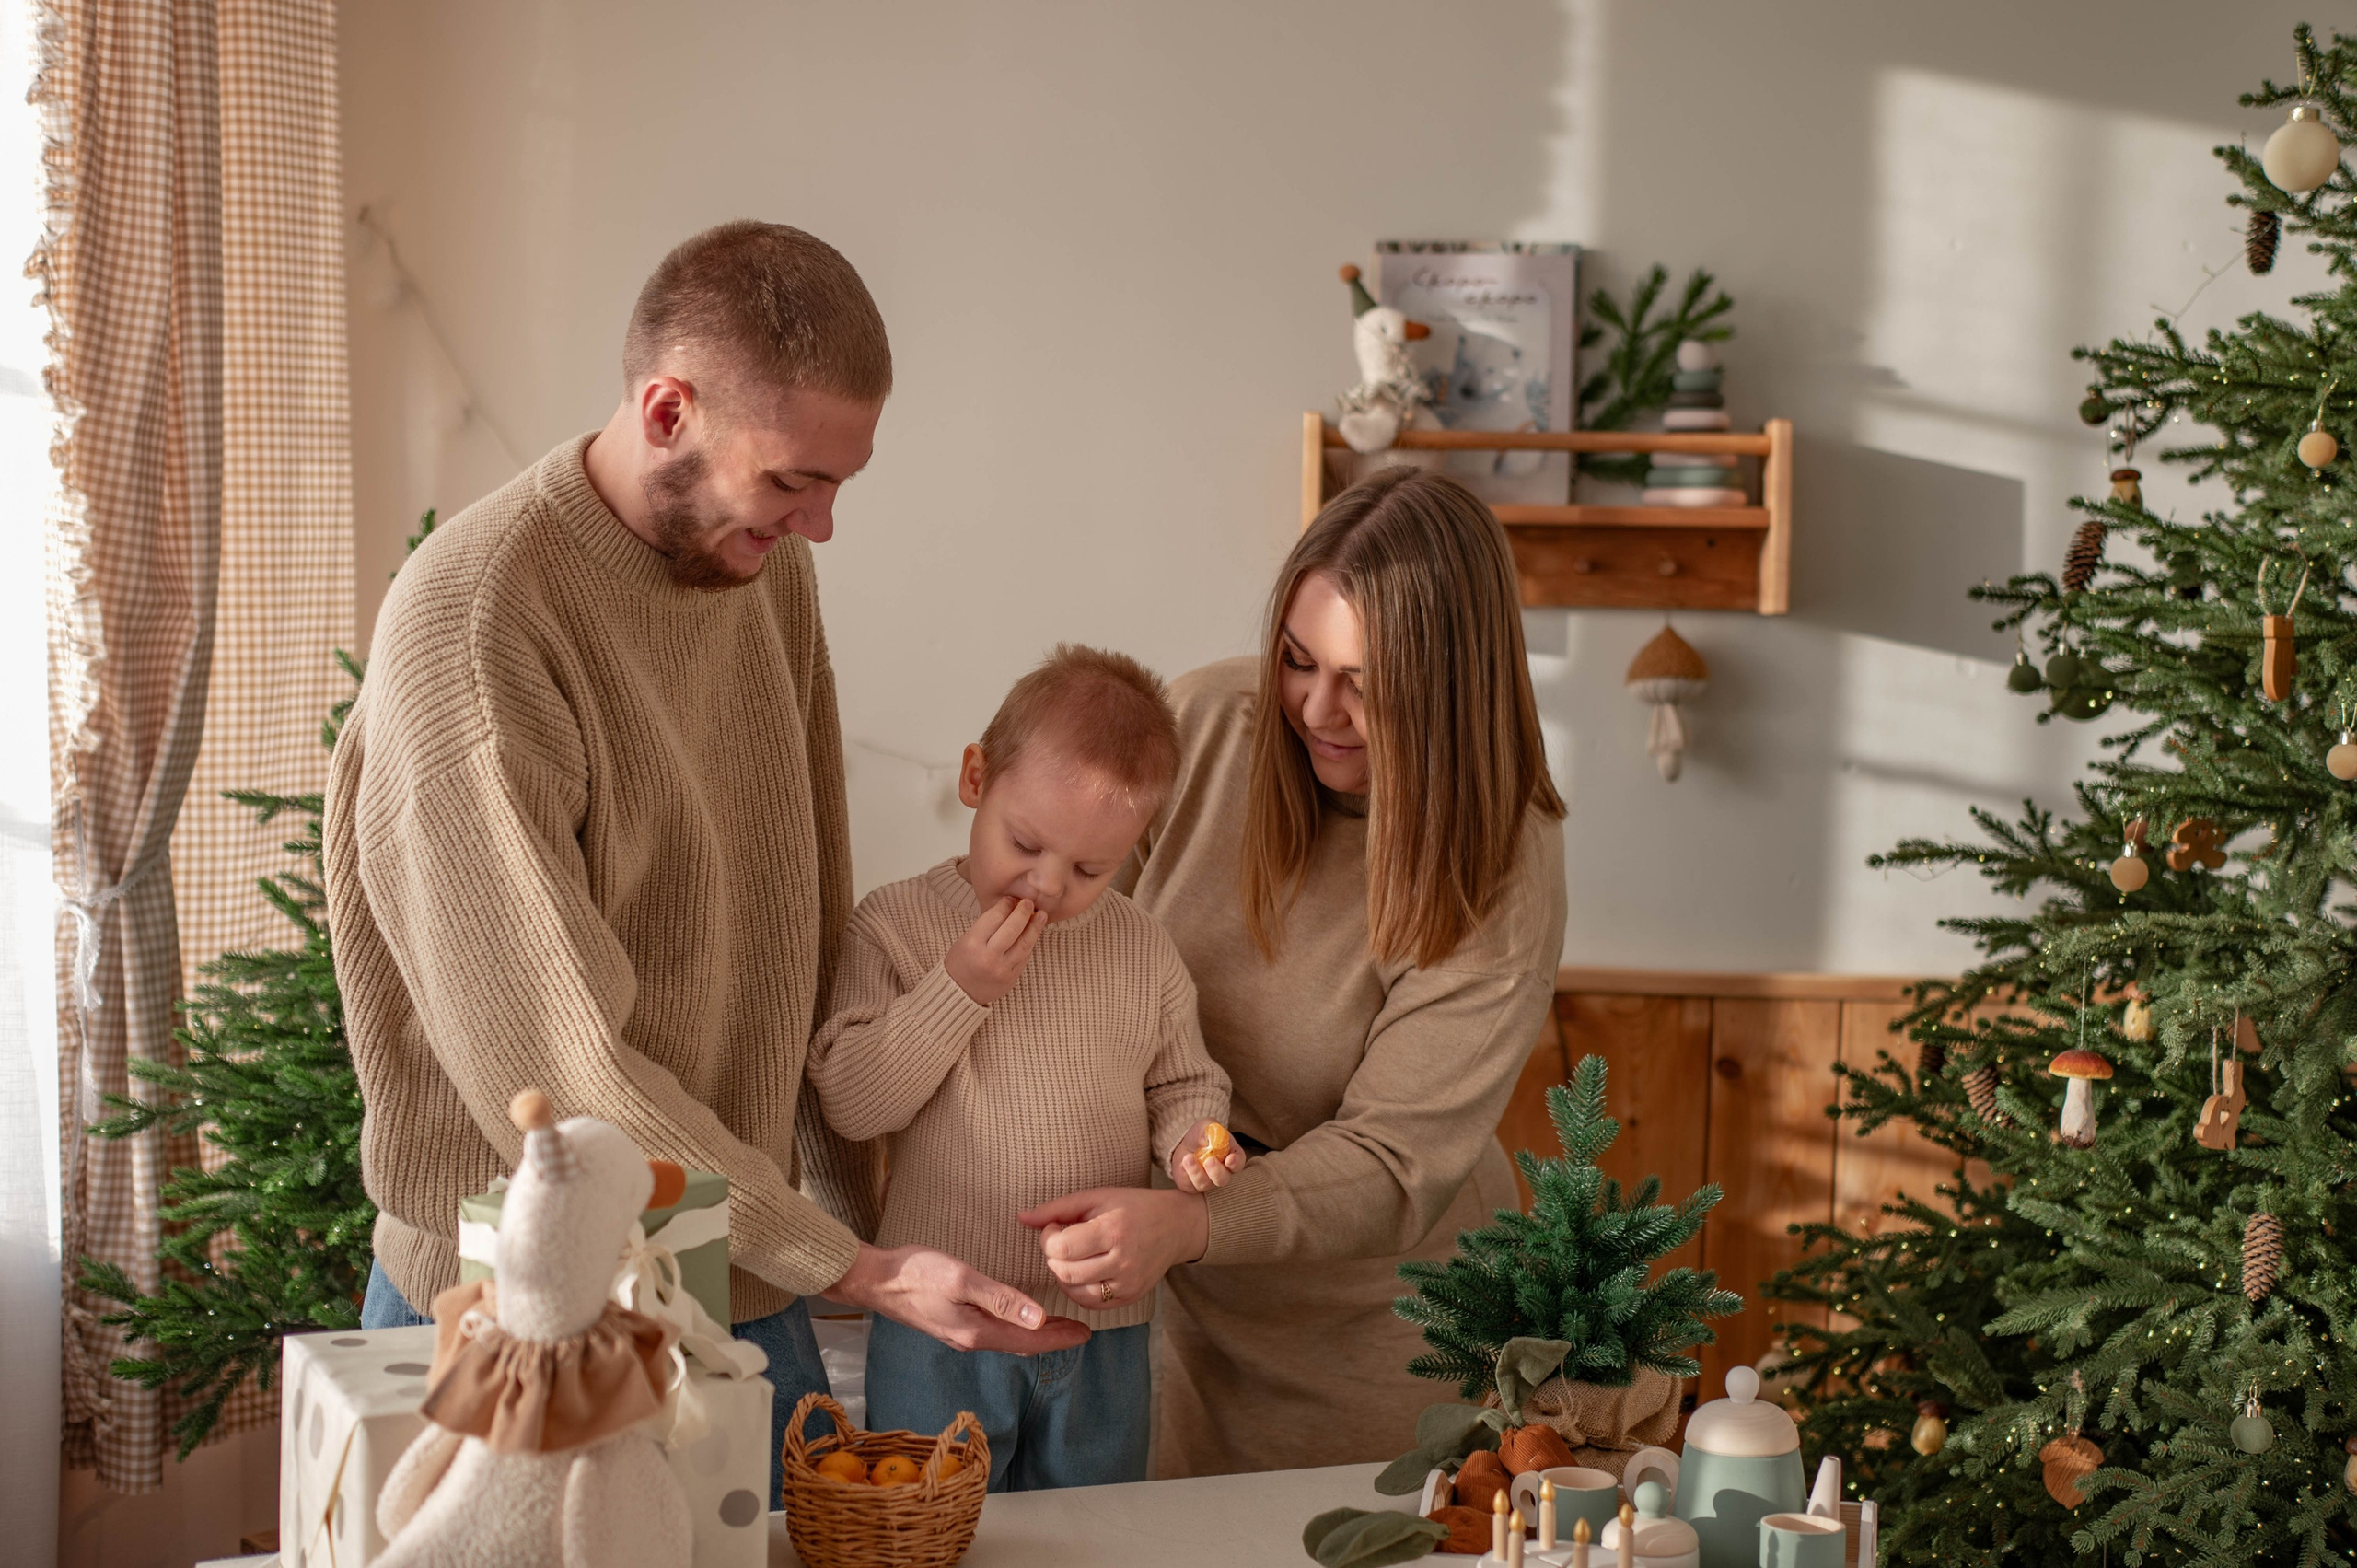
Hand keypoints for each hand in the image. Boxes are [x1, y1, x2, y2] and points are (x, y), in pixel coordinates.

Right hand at [825, 1243, 1090, 1354]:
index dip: (1059, 1338)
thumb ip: (1001, 1299)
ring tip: (1057, 1327)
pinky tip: (1018, 1318)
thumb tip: (1038, 1319)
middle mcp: (971, 1339)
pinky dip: (1015, 1327)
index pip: (1029, 1340)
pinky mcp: (952, 1323)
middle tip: (1080, 1332)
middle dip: (1052, 1339)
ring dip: (1035, 1335)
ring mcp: (960, 1333)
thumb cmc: (917, 1274)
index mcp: (977, 1332)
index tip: (1086, 1334)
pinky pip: (994, 1331)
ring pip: (1008, 1339)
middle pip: (1021, 1344)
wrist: (876, 1280)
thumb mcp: (962, 1280)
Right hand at [943, 896, 1045, 1005]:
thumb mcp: (966, 939)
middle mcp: (988, 957)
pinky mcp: (1011, 978)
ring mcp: (1002, 970)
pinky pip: (1024, 957)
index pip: (994, 918)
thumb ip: (986, 925)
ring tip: (1041, 915)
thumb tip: (1009, 907)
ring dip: (1035, 927)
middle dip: (1023, 912)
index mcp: (973, 944)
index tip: (1011, 899)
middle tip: (1029, 903)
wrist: (959, 992)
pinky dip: (1030, 943)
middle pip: (1012, 929)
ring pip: (1024, 944)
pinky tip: (1034, 933)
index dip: (1005, 905)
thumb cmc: (960, 961)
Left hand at [1018, 1186, 1208, 1310]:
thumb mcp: (1097, 1197)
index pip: (1061, 1248)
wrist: (1176, 1227)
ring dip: (1063, 1274)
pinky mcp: (1130, 1297)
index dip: (1048, 1238)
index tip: (1055, 1227)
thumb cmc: (1134, 1207)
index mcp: (1113, 1230)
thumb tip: (1021, 1217)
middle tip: (1062, 1241)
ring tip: (1074, 1255)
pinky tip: (1084, 1270)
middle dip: (1053, 1257)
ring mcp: (1128, 1284)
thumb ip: (1057, 1208)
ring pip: (1074, 1291)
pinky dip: (1078, 1288)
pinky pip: (1091, 1303)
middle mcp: (1122, 1261)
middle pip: (1064, 1272)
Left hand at [1168, 1120, 1245, 1192]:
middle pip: (1223, 1179)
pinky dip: (1185, 1175)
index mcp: (1231, 1155)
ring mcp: (1208, 1181)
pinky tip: (1182, 1164)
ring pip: (1205, 1184)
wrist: (1185, 1144)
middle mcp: (1222, 1172)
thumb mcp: (1206, 1125)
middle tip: (1209, 1160)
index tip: (1230, 1159)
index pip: (1238, 1162)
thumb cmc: (1202, 1135)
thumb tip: (1205, 1140)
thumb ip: (1207, 1129)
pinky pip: (1190, 1185)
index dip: (1236, 1163)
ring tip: (1187, 1158)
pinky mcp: (1193, 1186)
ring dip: (1196, 1172)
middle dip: (1216, 1171)